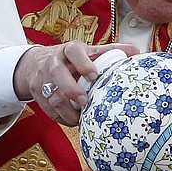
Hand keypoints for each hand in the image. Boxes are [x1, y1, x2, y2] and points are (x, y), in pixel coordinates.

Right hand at [13, 42, 139, 125]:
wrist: (35, 63)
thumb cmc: (69, 59)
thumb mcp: (88, 51)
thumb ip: (110, 51)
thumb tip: (136, 50)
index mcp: (69, 50)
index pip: (74, 51)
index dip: (84, 63)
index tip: (94, 76)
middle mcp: (54, 62)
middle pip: (58, 74)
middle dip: (72, 90)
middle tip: (85, 101)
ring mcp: (43, 79)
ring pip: (52, 96)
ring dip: (68, 110)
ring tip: (81, 117)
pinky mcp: (37, 94)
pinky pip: (48, 109)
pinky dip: (61, 118)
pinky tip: (72, 120)